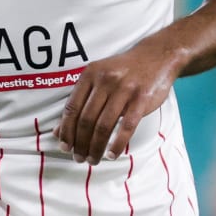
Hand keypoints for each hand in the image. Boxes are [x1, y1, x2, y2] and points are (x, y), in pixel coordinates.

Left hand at [54, 44, 182, 164]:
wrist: (156, 56)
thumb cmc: (122, 71)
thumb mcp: (98, 78)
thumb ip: (80, 101)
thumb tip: (59, 130)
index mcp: (90, 74)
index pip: (72, 108)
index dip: (66, 130)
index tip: (64, 147)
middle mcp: (105, 81)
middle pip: (86, 119)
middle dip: (80, 143)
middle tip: (78, 158)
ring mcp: (124, 89)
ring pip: (104, 125)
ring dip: (96, 147)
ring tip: (93, 159)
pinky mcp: (142, 99)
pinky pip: (127, 126)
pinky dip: (117, 143)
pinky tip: (111, 154)